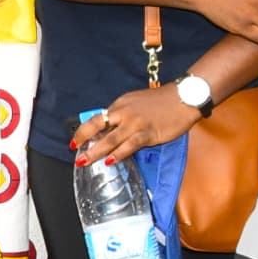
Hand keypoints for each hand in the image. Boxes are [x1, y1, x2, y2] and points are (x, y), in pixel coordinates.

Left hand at [71, 87, 200, 167]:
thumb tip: (110, 129)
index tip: (76, 140)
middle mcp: (124, 113)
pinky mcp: (148, 133)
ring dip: (95, 151)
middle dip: (83, 139)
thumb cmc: (161, 101)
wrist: (183, 98)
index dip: (84, 130)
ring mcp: (135, 123)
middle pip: (98, 126)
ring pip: (111, 139)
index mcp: (120, 104)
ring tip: (84, 161)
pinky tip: (110, 161)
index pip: (97, 118)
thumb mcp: (136, 102)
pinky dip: (118, 154)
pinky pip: (130, 145)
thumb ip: (123, 114)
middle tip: (74, 150)